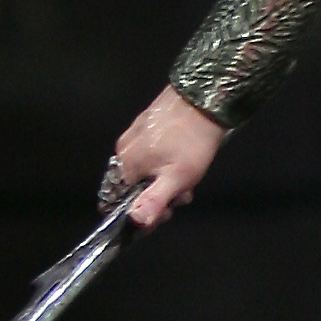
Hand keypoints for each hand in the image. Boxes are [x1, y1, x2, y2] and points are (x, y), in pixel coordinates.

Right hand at [114, 85, 224, 227]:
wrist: (204, 100)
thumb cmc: (192, 140)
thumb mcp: (177, 178)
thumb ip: (153, 201)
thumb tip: (134, 221)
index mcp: (126, 164)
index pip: (116, 200)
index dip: (139, 212)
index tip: (163, 211)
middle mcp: (124, 150)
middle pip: (132, 188)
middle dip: (158, 196)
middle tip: (182, 193)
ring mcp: (134, 136)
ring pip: (144, 172)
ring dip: (164, 180)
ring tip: (187, 175)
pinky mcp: (146, 126)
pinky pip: (150, 155)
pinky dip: (164, 164)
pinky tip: (183, 160)